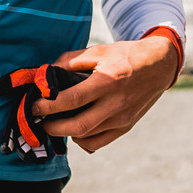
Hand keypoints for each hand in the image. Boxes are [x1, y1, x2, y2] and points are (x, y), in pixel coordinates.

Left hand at [32, 35, 180, 151]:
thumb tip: (46, 75)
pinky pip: (98, 142)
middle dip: (52, 126)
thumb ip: (70, 61)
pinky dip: (81, 139)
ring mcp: (122, 118)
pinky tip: (74, 128)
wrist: (159, 66)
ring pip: (86, 136)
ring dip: (65, 132)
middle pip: (78, 125)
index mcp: (108, 81)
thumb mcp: (99, 51)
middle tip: (39, 120)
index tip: (34, 105)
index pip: (73, 99)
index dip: (49, 105)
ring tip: (54, 122)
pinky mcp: (125, 127)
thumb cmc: (126, 56)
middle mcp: (116, 103)